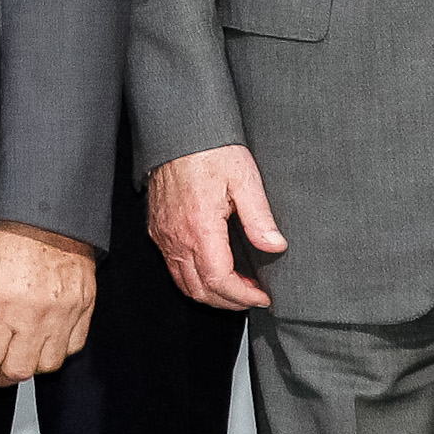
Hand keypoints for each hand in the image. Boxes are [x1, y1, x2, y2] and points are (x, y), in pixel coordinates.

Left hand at [0, 222, 97, 384]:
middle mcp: (35, 314)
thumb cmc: (11, 230)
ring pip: (48, 364)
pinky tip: (46, 340)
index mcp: (2, 303)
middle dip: (1, 373)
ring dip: (32, 364)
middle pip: (18, 370)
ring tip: (21, 355)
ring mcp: (64, 312)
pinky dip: (59, 349)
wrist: (49, 210)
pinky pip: (74, 346)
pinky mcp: (84, 306)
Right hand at [145, 145, 286, 311]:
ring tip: (236, 287)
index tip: (261, 296)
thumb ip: (260, 217)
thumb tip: (275, 246)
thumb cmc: (209, 150)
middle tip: (253, 296)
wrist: (177, 131)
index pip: (219, 280)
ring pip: (183, 284)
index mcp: (200, 227)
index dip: (242, 296)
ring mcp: (164, 235)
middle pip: (200, 290)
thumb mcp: (244, 178)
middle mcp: (176, 237)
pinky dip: (194, 279)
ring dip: (211, 293)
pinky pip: (173, 267)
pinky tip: (213, 269)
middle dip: (229, 302)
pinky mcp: (157, 229)